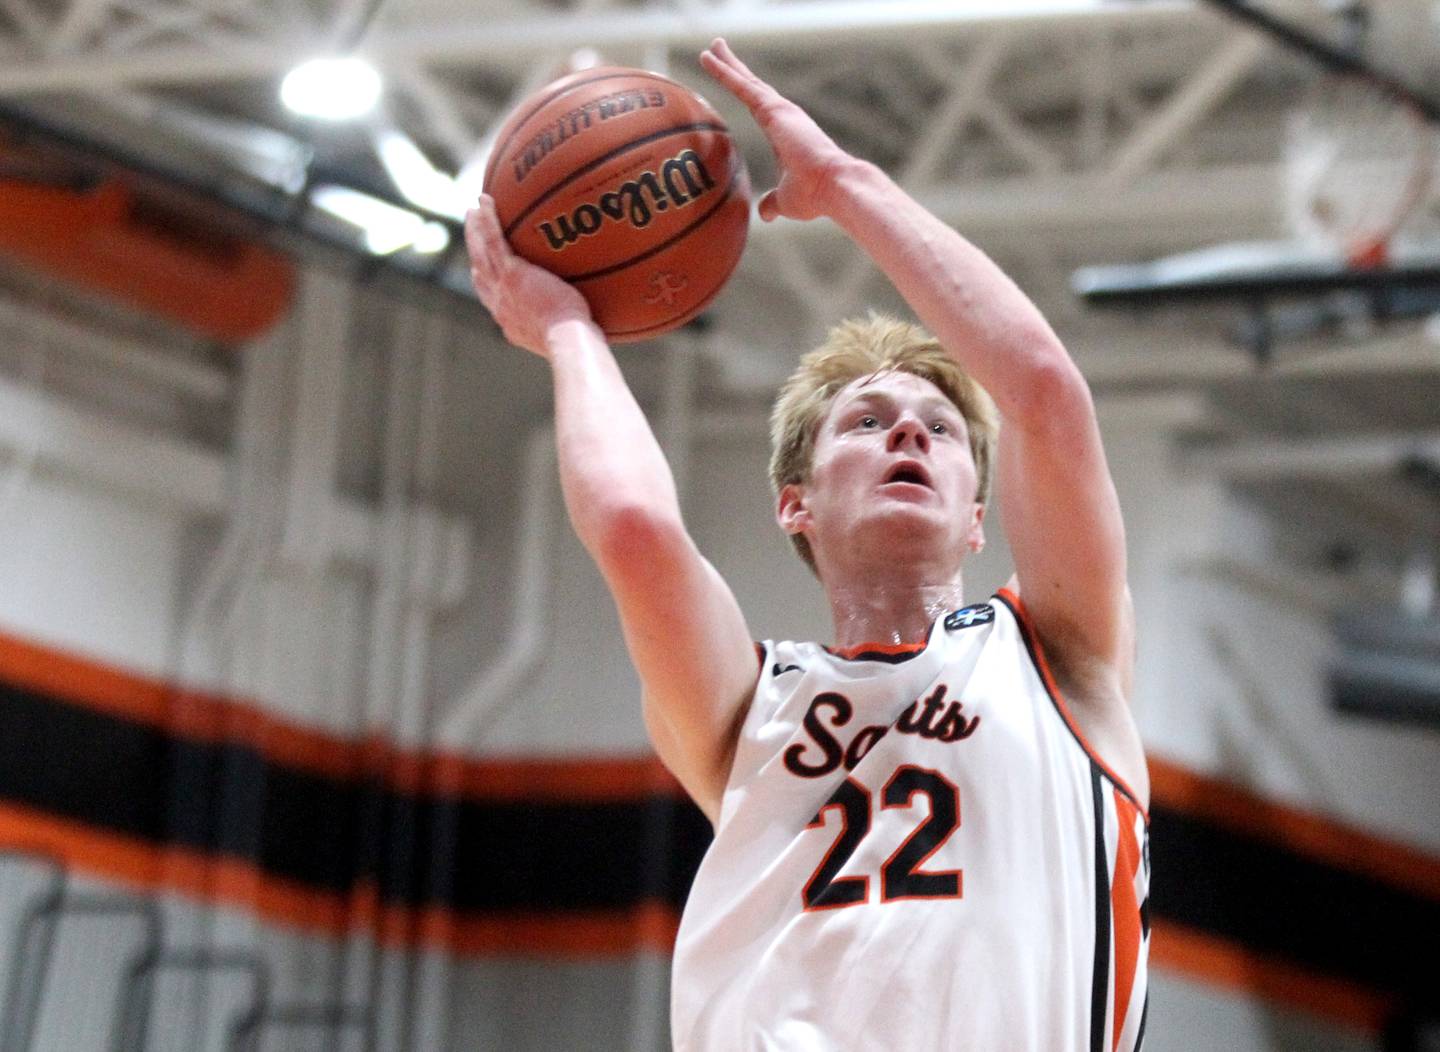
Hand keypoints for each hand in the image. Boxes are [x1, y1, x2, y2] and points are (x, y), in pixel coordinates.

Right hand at [465, 194, 597, 356]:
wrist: (568, 338)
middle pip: (480, 272)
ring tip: (474, 210)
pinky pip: (494, 239)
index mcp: (511, 321)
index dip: (486, 281)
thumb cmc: (579, 341)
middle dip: (475, 252)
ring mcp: (503, 287)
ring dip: (475, 230)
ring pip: (481, 252)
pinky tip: (485, 199)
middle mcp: (501, 305)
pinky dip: (487, 219)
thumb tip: (593, 318)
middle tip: (473, 234)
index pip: (493, 298)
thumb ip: (573, 321)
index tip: (483, 269)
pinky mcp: (510, 273)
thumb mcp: (571, 334)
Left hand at [700, 37, 851, 222]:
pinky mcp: (774, 110)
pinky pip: (743, 86)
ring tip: (712, 46)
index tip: (736, 80)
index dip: (747, 92)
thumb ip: (772, 203)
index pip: (759, 107)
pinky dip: (725, 71)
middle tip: (718, 49)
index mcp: (784, 133)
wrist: (834, 187)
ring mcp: (780, 110)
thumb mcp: (785, 200)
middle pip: (753, 86)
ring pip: (746, 81)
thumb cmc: (815, 196)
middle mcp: (784, 116)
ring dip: (727, 63)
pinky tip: (709, 58)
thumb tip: (765, 214)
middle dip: (735, 68)